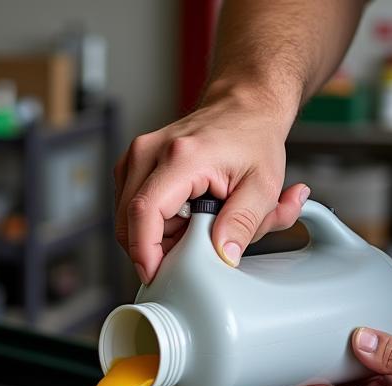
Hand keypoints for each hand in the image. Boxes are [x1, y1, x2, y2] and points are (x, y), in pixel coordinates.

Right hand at [113, 90, 307, 282]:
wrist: (244, 105)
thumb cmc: (253, 139)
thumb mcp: (263, 185)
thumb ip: (245, 224)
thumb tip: (223, 256)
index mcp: (180, 157)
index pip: (143, 213)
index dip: (144, 252)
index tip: (156, 273)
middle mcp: (149, 152)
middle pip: (128, 221)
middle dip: (155, 247)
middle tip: (190, 244)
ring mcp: (136, 157)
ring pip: (127, 219)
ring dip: (156, 234)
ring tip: (191, 222)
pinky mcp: (132, 165)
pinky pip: (130, 209)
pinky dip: (153, 221)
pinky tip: (179, 212)